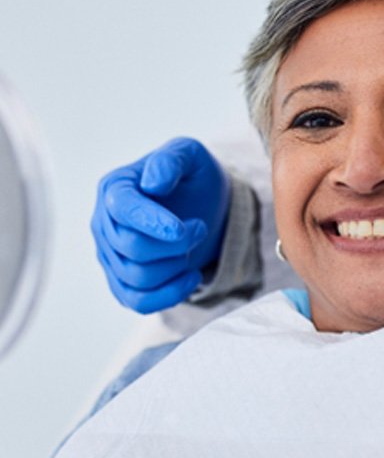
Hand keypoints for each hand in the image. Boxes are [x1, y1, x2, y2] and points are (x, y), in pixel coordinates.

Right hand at [91, 138, 229, 312]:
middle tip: (199, 228)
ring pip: (137, 277)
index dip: (151, 221)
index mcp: (115, 188)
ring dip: (176, 266)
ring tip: (194, 246)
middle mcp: (104, 223)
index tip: (181, 229)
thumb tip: (153, 183)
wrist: (204, 208)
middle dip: (176, 244)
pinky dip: (170, 295)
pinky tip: (193, 276)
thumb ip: (171, 159)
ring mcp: (110, 256)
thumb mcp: (190, 155)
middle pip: (132, 247)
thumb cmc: (194, 179)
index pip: (122, 209)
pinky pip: (138, 302)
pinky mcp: (123, 282)